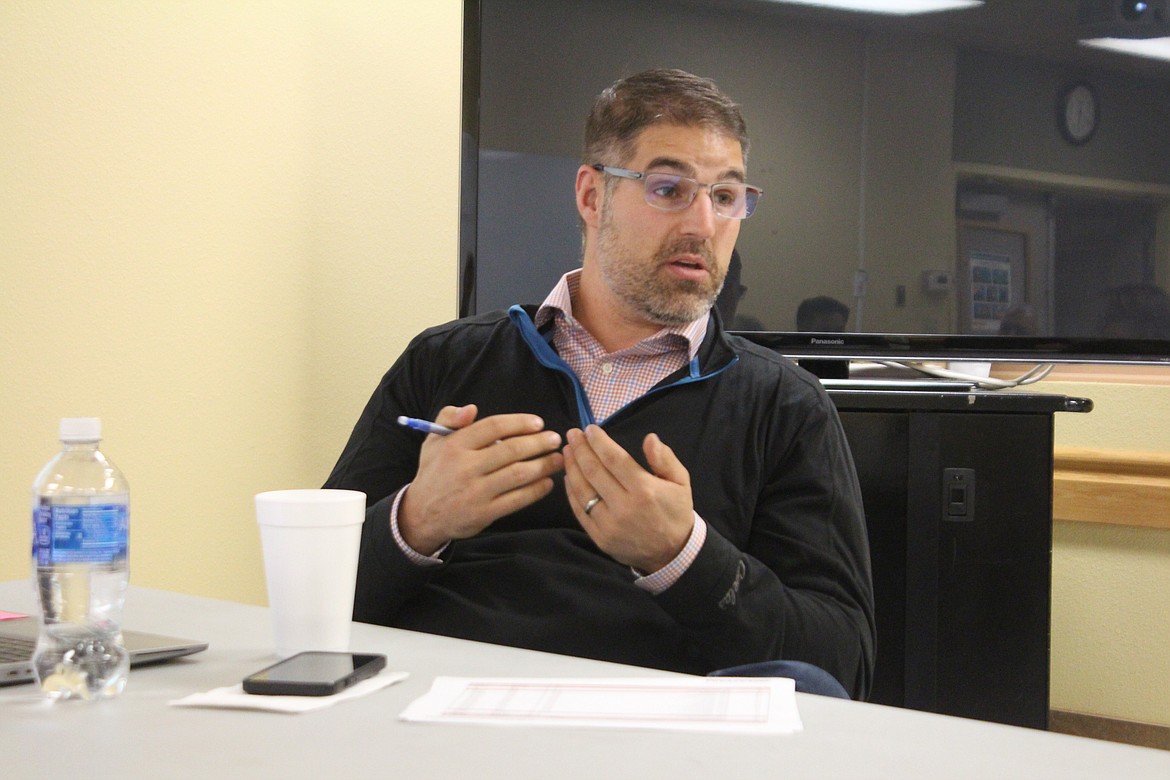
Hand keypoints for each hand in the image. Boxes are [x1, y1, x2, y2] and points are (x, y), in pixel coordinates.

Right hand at [399, 405, 563, 554]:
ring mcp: (476, 492)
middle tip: (556, 439)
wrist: (421, 514)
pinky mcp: (484, 514)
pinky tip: (548, 483)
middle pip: (511, 450)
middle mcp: (465, 468)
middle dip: (539, 443)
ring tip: (559, 459)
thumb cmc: (434, 472)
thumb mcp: (432, 440)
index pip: (493, 427)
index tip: (539, 423)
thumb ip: (449, 418)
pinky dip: (536, 491)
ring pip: (518, 475)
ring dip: (543, 465)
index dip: (519, 423)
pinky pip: (516, 500)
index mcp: (455, 445)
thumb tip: (472, 408)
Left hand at [563, 425, 693, 572]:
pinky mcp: (599, 537)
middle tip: (572, 434)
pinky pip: (579, 511)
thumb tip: (650, 438)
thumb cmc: (675, 512)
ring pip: (582, 490)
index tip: (589, 429)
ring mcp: (609, 524)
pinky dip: (571, 492)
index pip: (614, 459)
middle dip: (580, 449)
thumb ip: (665, 459)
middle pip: (594, 471)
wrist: (672, 554)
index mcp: (644, 490)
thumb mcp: (681, 482)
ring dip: (571, 467)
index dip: (599, 442)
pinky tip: (569, 477)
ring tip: (567, 451)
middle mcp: (624, 507)